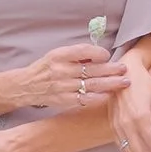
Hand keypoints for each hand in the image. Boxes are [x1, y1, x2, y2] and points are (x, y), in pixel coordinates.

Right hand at [9, 43, 128, 110]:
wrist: (26, 86)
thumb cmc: (45, 68)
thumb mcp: (57, 55)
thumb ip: (76, 54)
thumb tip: (100, 55)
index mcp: (59, 55)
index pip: (83, 51)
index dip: (99, 53)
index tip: (107, 56)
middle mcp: (61, 70)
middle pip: (92, 69)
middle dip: (111, 69)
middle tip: (125, 69)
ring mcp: (63, 87)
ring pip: (92, 84)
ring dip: (111, 84)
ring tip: (124, 82)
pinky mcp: (64, 100)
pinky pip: (85, 99)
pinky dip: (99, 97)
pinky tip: (109, 95)